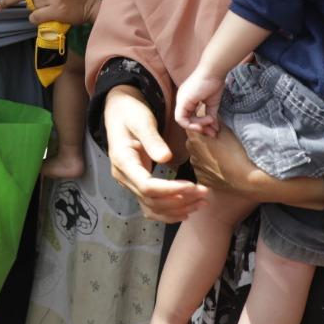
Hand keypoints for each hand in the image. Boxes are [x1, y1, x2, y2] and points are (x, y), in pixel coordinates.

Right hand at [104, 86, 207, 222]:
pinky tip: (186, 210)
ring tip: (201, 202)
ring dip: (177, 209)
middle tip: (204, 193)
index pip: (147, 186)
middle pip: (151, 201)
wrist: (120, 112)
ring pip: (152, 208)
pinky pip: (151, 206)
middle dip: (180, 200)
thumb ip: (152, 139)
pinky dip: (168, 212)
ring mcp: (129, 182)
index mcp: (123, 161)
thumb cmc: (131, 113)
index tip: (193, 185)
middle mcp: (123, 177)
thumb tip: (166, 158)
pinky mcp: (137, 184)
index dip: (170, 190)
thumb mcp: (142, 121)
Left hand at [174, 69, 225, 134]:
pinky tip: (206, 120)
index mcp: (188, 100)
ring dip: (198, 125)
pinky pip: (181, 119)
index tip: (212, 129)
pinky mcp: (182, 101)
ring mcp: (181, 100)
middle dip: (200, 128)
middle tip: (212, 132)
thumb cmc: (214, 83)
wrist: (214, 72)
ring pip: (183, 121)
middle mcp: (182, 100)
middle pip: (186, 121)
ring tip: (211, 121)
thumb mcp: (212, 104)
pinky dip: (192, 123)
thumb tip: (215, 130)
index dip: (200, 125)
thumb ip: (211, 116)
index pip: (190, 118)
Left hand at [184, 126, 323, 209]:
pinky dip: (210, 168)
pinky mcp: (202, 180)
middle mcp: (192, 153)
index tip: (214, 127)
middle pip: (195, 141)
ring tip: (225, 156)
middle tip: (221, 142)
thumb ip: (216, 120)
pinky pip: (203, 170)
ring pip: (199, 156)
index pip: (194, 126)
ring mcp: (196, 168)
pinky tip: (223, 167)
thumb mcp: (229, 129)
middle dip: (204, 140)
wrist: (251, 179)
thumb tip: (212, 113)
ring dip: (207, 154)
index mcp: (195, 138)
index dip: (204, 126)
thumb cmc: (241, 152)